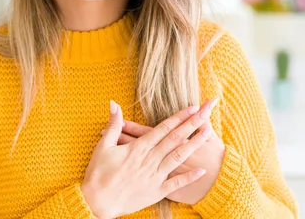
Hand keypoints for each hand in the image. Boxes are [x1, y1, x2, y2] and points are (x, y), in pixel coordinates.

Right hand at [104, 98, 224, 205]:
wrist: (97, 202)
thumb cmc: (98, 173)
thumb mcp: (103, 146)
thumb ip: (113, 124)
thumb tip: (113, 103)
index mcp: (139, 148)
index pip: (163, 128)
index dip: (179, 117)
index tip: (192, 107)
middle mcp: (150, 159)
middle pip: (175, 139)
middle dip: (191, 124)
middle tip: (205, 112)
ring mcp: (155, 176)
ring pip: (178, 157)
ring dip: (194, 144)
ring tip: (208, 133)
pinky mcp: (156, 192)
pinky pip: (175, 183)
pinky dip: (189, 177)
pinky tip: (201, 170)